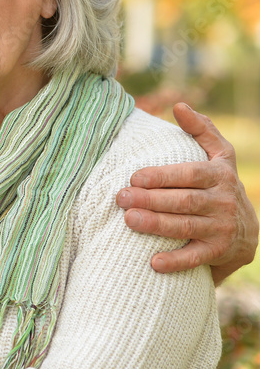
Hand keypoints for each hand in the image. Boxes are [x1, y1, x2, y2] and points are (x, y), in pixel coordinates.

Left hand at [115, 103, 258, 283]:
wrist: (247, 230)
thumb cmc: (219, 184)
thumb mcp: (219, 155)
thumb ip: (201, 130)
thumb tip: (179, 105)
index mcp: (219, 175)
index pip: (189, 174)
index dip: (163, 176)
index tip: (134, 177)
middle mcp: (222, 201)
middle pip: (183, 201)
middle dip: (151, 199)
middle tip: (121, 198)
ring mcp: (221, 228)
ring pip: (185, 226)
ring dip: (156, 225)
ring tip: (129, 220)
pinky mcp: (217, 252)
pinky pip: (195, 258)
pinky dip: (175, 261)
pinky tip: (153, 263)